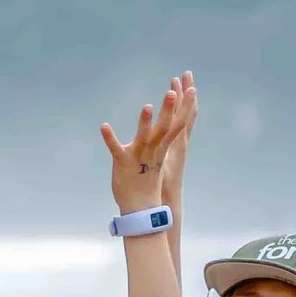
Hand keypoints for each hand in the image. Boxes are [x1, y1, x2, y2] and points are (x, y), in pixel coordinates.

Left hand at [102, 72, 194, 215]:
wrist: (140, 207)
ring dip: (144, 122)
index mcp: (163, 147)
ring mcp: (138, 157)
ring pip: (143, 137)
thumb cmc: (147, 179)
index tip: (192, 89)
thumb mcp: (157, 156)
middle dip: (169, 110)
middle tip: (173, 92)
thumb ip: (160, 139)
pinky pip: (116, 149)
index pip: (177, 124)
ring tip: (147, 106)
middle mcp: (153, 150)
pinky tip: (103, 126)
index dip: (185, 107)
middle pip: (164, 128)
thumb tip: (165, 124)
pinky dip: (110, 138)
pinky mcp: (122, 163)